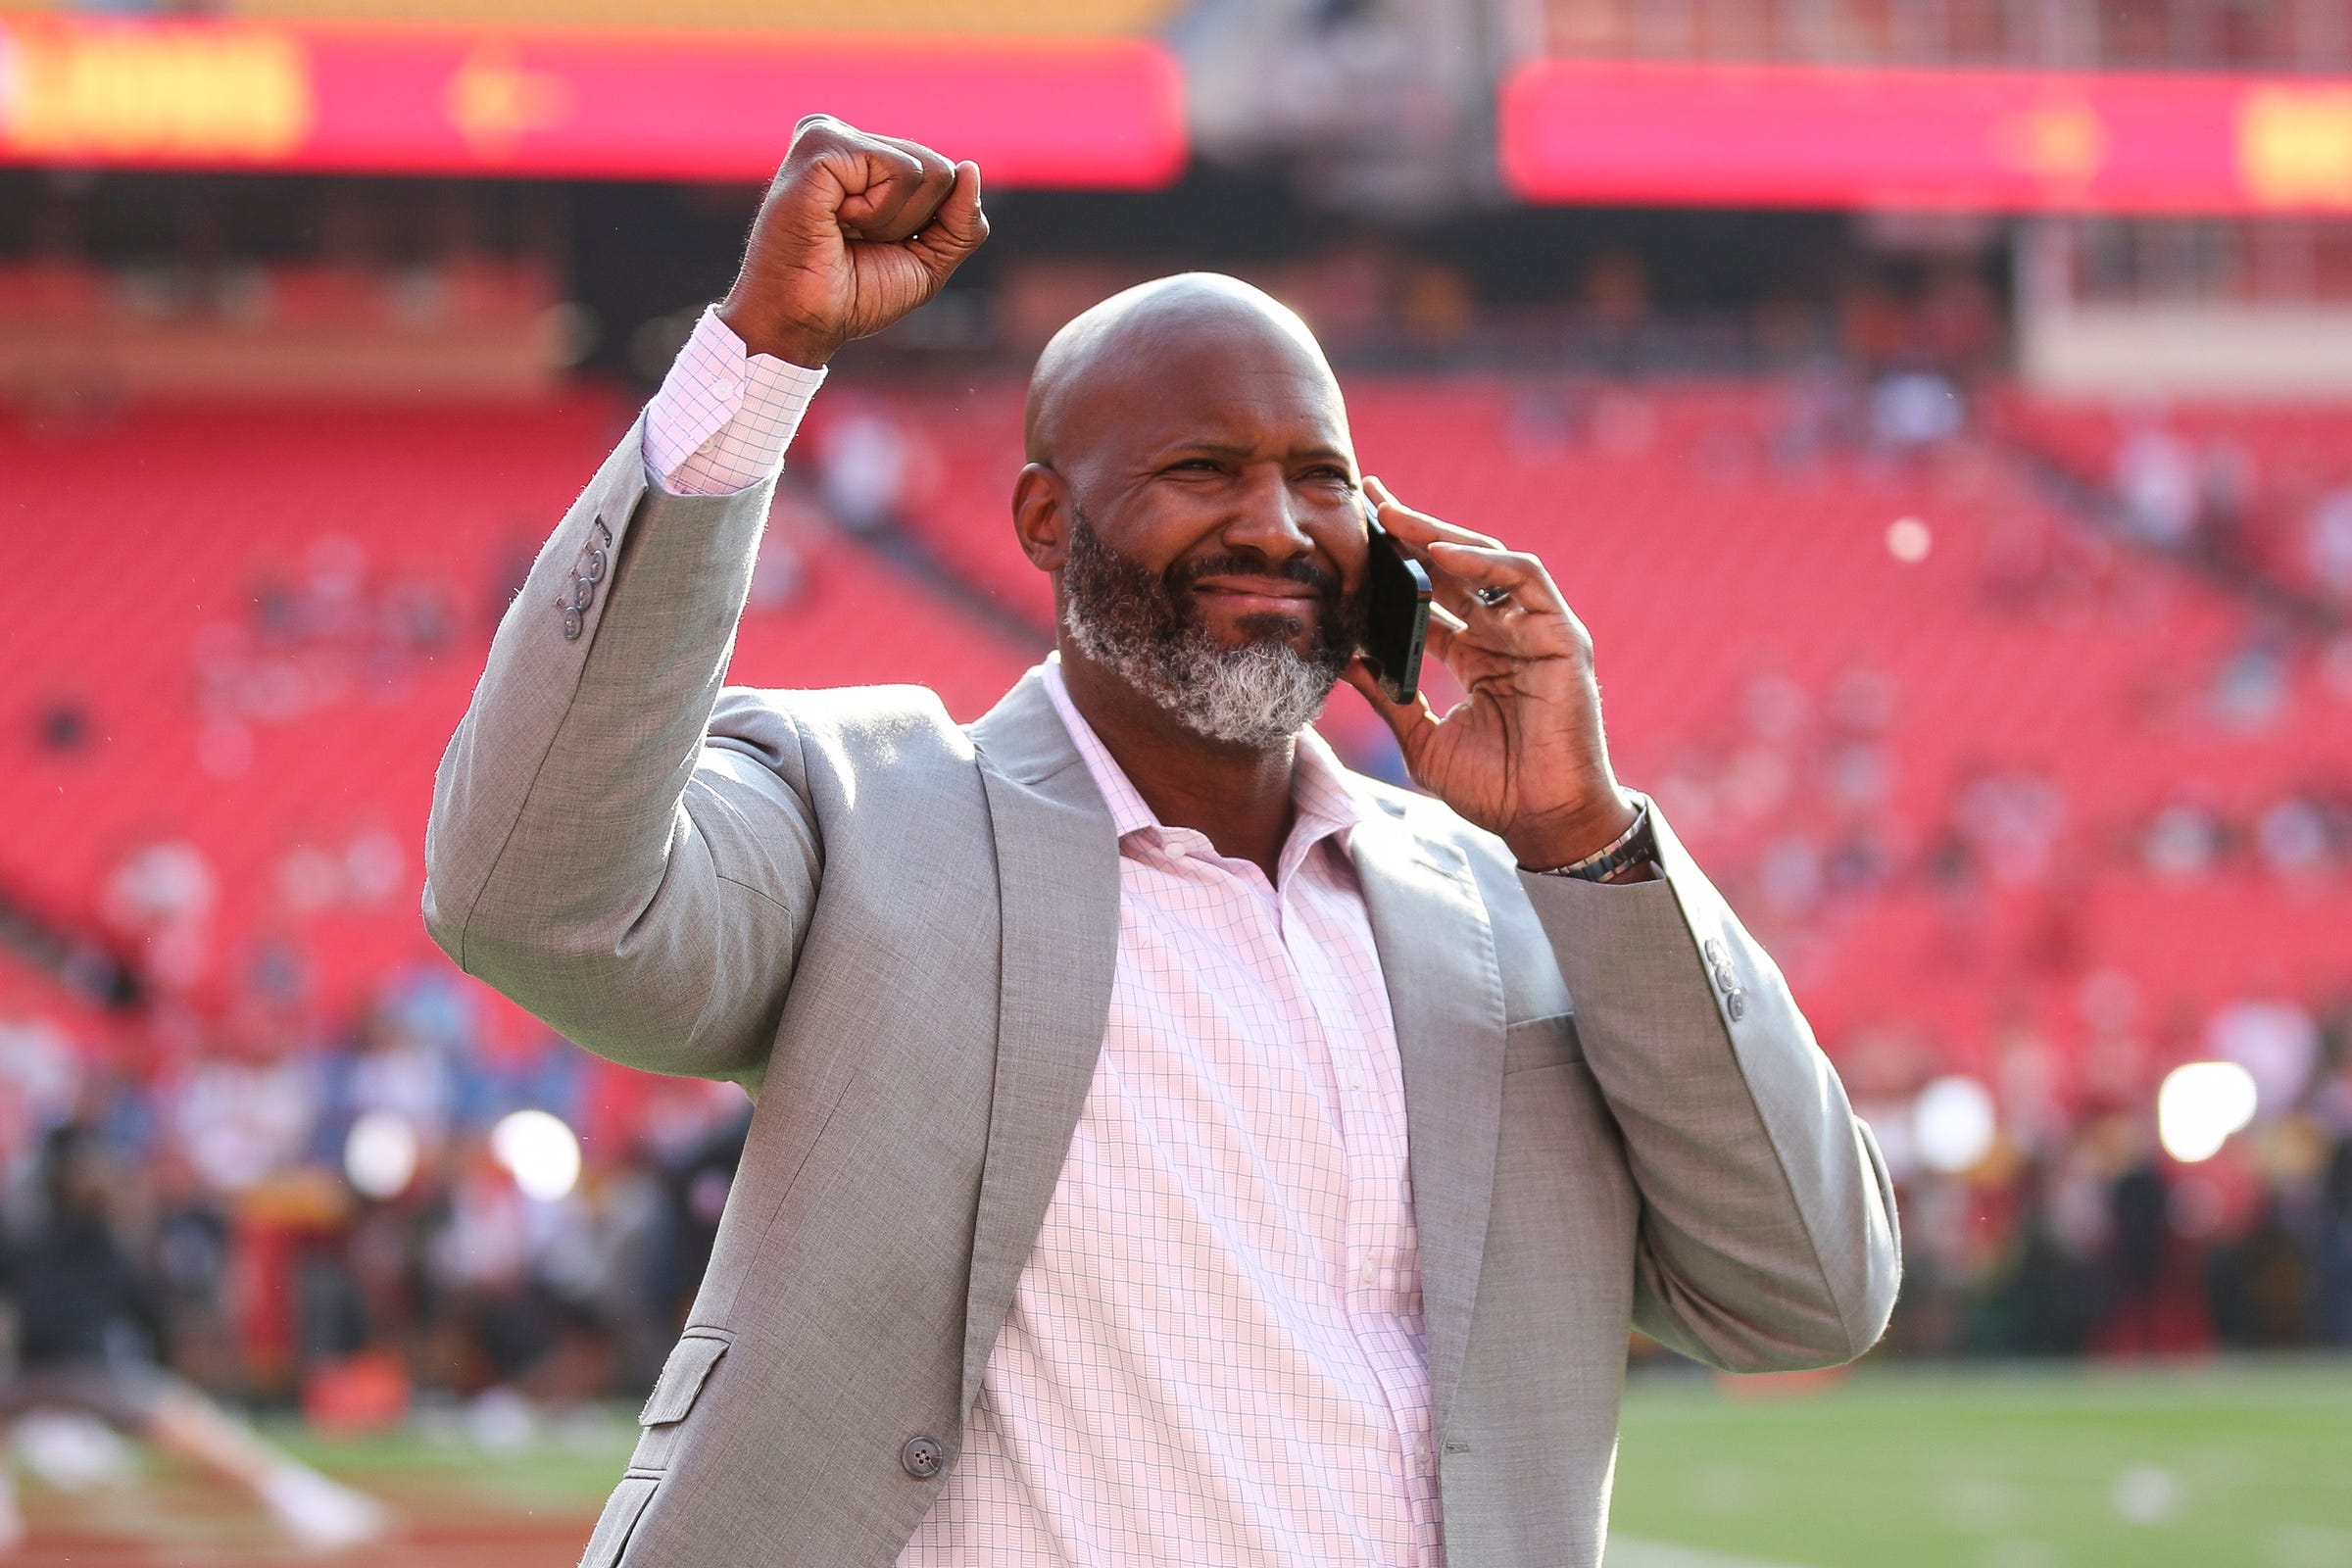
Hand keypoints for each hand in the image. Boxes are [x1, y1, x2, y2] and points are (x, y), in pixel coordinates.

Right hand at [717, 115, 988, 367]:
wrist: (803, 322)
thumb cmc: (854, 294)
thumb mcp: (928, 261)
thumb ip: (962, 222)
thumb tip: (971, 168)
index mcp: (863, 156)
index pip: (943, 176)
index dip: (927, 226)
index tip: (875, 246)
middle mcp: (845, 138)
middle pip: (941, 170)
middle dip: (914, 224)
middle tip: (858, 241)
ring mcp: (831, 136)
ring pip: (927, 170)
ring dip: (894, 222)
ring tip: (845, 231)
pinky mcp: (823, 145)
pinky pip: (901, 172)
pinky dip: (879, 213)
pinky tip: (837, 220)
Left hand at [1339, 475, 1639, 870]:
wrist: (1541, 823)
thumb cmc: (1492, 789)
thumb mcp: (1421, 738)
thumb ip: (1387, 697)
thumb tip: (1343, 659)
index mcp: (1476, 656)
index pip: (1431, 596)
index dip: (1395, 565)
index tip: (1354, 535)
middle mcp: (1506, 635)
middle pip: (1455, 567)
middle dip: (1412, 530)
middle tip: (1369, 497)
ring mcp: (1537, 632)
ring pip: (1488, 560)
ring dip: (1441, 534)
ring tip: (1393, 516)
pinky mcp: (1562, 637)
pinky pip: (1525, 580)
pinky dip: (1484, 561)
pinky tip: (1439, 553)